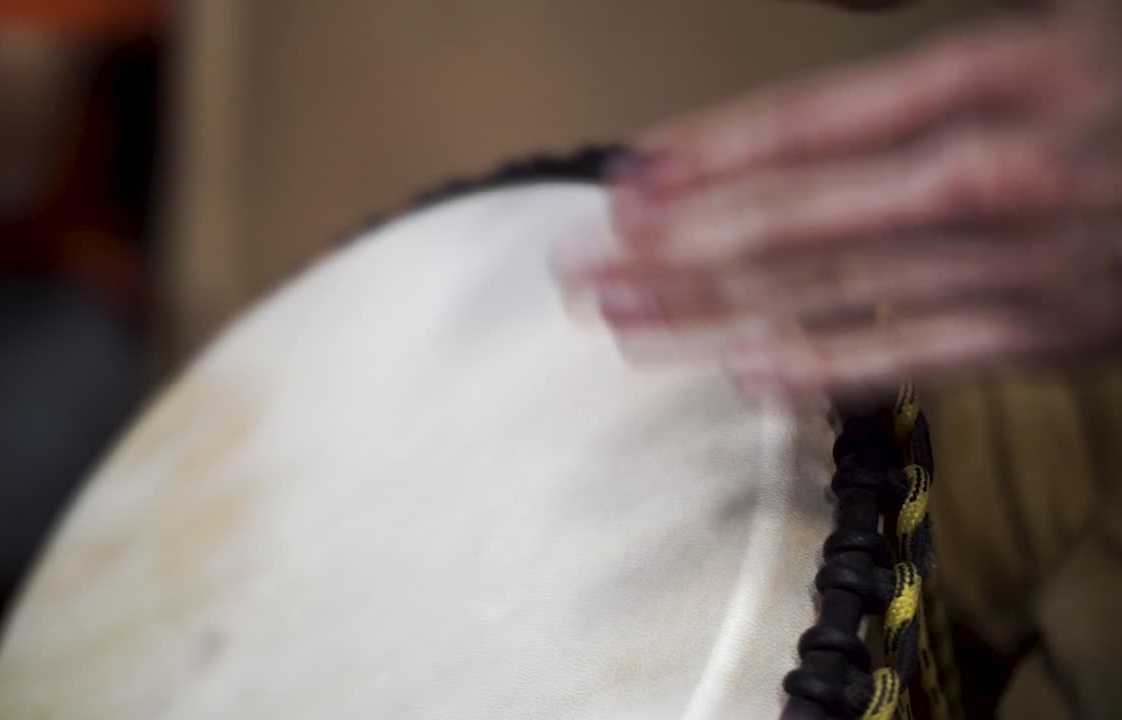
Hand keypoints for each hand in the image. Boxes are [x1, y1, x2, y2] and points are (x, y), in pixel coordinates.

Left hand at [553, 1, 1121, 401]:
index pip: (810, 124)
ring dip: (717, 311)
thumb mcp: (1058, 8)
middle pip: (795, 219)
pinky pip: (920, 362)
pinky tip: (750, 375)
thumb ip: (920, 17)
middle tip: (584, 269)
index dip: (707, 157)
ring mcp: (1014, 268)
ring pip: (836, 295)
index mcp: (993, 75)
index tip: (627, 182)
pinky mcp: (1045, 337)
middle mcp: (988, 176)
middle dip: (675, 247)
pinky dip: (832, 369)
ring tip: (629, 322)